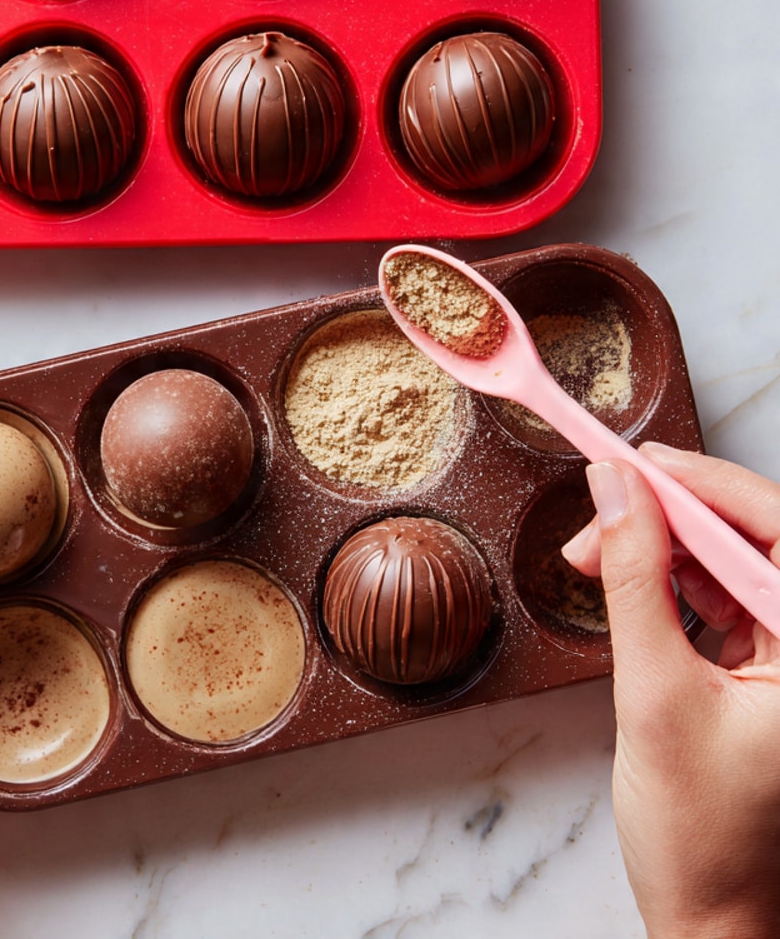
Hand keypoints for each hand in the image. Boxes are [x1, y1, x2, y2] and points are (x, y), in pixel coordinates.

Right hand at [562, 443, 779, 938]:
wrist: (710, 914)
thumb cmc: (700, 832)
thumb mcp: (654, 693)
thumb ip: (634, 581)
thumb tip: (613, 491)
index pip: (779, 532)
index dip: (708, 485)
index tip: (637, 460)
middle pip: (752, 540)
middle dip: (671, 514)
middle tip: (600, 507)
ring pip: (728, 561)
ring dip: (659, 544)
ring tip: (592, 554)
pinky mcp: (764, 666)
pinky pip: (718, 593)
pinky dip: (666, 578)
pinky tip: (623, 577)